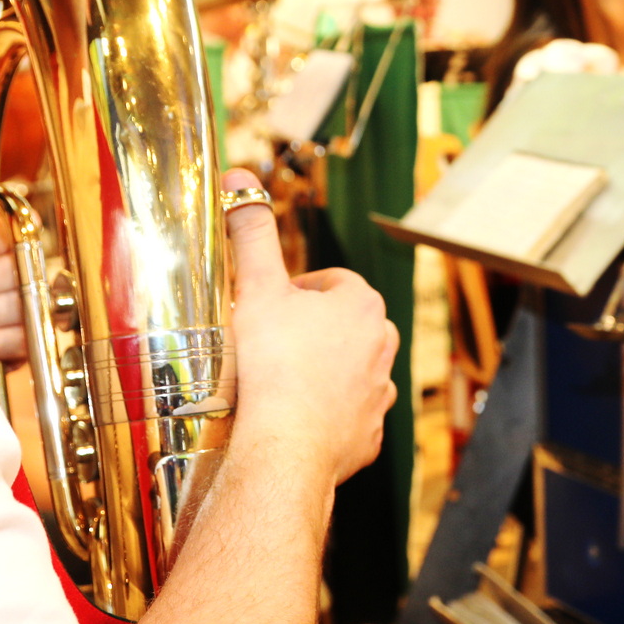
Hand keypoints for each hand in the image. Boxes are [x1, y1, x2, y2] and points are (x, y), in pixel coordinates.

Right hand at [225, 170, 398, 486]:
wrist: (286, 445)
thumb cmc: (274, 363)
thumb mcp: (257, 287)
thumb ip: (252, 231)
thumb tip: (240, 178)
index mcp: (363, 304)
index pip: (331, 283)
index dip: (296, 292)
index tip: (269, 307)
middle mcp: (383, 345)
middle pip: (343, 326)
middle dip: (311, 330)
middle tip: (269, 343)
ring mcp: (379, 392)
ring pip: (349, 370)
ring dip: (321, 371)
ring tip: (280, 382)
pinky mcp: (370, 434)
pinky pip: (348, 415)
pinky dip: (327, 414)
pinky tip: (295, 418)